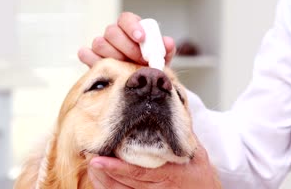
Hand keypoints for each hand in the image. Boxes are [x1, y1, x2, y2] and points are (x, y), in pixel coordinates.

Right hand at [78, 12, 176, 66]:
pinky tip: (103, 66)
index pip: (126, 19)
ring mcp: (102, 46)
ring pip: (99, 43)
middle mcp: (115, 35)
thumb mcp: (161, 59)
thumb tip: (168, 42)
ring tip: (125, 67)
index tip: (141, 38)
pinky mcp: (92, 58)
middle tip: (139, 60)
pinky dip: (91, 58)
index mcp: (131, 28)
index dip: (132, 27)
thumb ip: (165, 49)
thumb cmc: (150, 67)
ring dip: (113, 55)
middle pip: (112, 31)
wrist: (139, 84)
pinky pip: (86, 54)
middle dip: (126, 46)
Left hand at [88, 143, 220, 188]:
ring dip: (102, 180)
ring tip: (93, 163)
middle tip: (90, 156)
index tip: (98, 160)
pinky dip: (108, 187)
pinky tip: (100, 176)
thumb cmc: (200, 176)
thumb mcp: (197, 154)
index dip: (116, 168)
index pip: (138, 173)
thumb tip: (172, 108)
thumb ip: (183, 135)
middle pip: (122, 184)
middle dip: (103, 171)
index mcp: (168, 175)